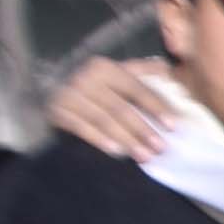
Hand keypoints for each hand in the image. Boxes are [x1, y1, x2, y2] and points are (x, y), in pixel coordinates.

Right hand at [41, 57, 175, 159]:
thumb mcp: (115, 72)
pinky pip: (81, 128)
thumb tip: (167, 69)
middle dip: (143, 129)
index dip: (156, 107)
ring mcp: (69, 95)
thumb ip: (141, 71)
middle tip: (161, 148)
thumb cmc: (93, 84)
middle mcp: (86, 79)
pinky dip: (99, 140)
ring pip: (103, 120)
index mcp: (105, 67)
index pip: (135, 88)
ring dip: (126, 140)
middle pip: (120, 108)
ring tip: (145, 156)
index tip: (173, 126)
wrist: (50, 87)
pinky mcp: (56, 111)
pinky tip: (116, 152)